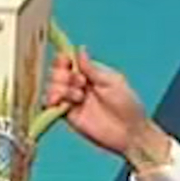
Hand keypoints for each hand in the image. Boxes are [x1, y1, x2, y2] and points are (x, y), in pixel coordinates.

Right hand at [45, 47, 165, 162]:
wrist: (130, 132)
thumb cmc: (127, 105)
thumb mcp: (112, 82)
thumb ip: (92, 69)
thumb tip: (80, 48)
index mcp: (89, 73)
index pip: (67, 61)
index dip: (63, 60)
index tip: (67, 62)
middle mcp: (78, 85)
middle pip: (56, 73)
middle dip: (63, 75)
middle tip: (81, 83)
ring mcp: (71, 100)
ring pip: (51, 87)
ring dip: (59, 88)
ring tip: (78, 97)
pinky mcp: (68, 116)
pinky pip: (50, 106)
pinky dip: (50, 101)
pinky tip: (58, 102)